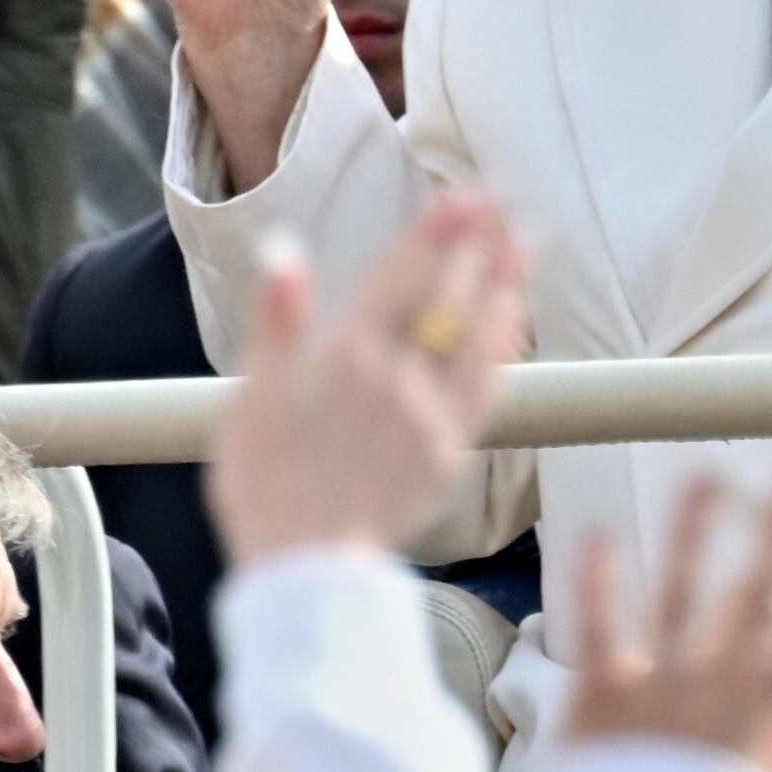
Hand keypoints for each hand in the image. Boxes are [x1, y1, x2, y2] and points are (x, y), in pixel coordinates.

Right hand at [206, 190, 526, 566]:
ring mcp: (430, 419)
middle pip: (445, 299)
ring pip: (477, 339)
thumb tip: (284, 252)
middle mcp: (397, 381)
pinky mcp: (448, 455)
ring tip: (522, 244)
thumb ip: (274, 326)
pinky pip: (487, 390)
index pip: (398, 281)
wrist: (307, 576)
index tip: (461, 195)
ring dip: (502, 286)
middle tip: (499, 197)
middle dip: (473, 245)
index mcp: (344, 360)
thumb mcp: (249, 405)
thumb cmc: (263, 490)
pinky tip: (510, 324)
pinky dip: (502, 349)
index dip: (431, 235)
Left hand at [563, 473, 771, 771]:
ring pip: (678, 590)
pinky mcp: (602, 699)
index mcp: (770, 708)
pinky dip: (596, 585)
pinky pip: (599, 632)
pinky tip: (591, 537)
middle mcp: (718, 680)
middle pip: (756, 588)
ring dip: (692, 529)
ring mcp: (659, 682)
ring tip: (702, 475)